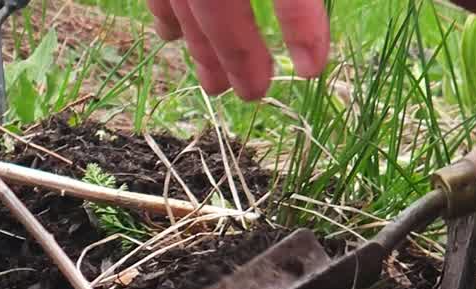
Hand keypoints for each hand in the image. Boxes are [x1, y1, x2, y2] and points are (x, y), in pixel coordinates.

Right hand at [147, 0, 329, 100]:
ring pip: (188, 9)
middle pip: (223, 9)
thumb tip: (311, 19)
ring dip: (201, 49)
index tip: (312, 69)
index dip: (300, 28)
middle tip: (254, 93)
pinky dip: (164, 16)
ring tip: (215, 88)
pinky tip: (171, 36)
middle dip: (239, 55)